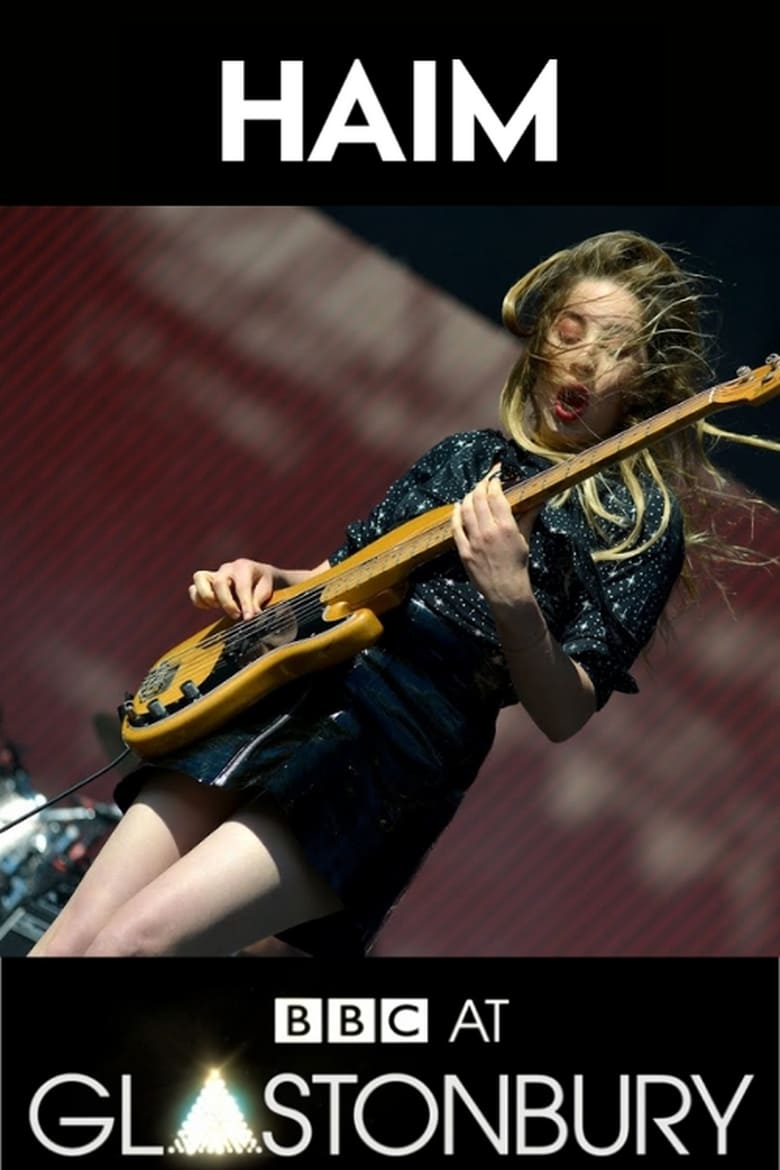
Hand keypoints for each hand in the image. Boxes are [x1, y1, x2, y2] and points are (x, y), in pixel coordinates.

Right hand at [188, 559, 275, 619]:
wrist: (257, 573)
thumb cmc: (262, 582)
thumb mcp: (266, 589)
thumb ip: (258, 601)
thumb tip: (252, 615)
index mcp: (244, 567)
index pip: (242, 586)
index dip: (245, 603)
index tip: (248, 618)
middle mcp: (227, 569)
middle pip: (219, 582)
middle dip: (226, 603)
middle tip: (236, 616)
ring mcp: (214, 574)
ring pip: (199, 578)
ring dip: (207, 597)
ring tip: (217, 607)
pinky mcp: (205, 582)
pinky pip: (193, 589)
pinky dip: (198, 600)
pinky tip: (211, 607)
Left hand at [451, 464, 540, 608]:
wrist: (506, 590)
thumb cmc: (518, 564)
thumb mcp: (525, 539)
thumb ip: (528, 517)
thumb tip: (538, 500)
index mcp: (506, 527)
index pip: (496, 496)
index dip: (494, 482)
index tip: (495, 477)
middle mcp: (488, 531)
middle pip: (479, 498)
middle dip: (480, 485)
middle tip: (483, 481)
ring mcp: (474, 541)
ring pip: (466, 509)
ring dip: (468, 497)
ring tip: (472, 492)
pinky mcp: (464, 551)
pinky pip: (456, 528)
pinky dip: (455, 514)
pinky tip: (457, 507)